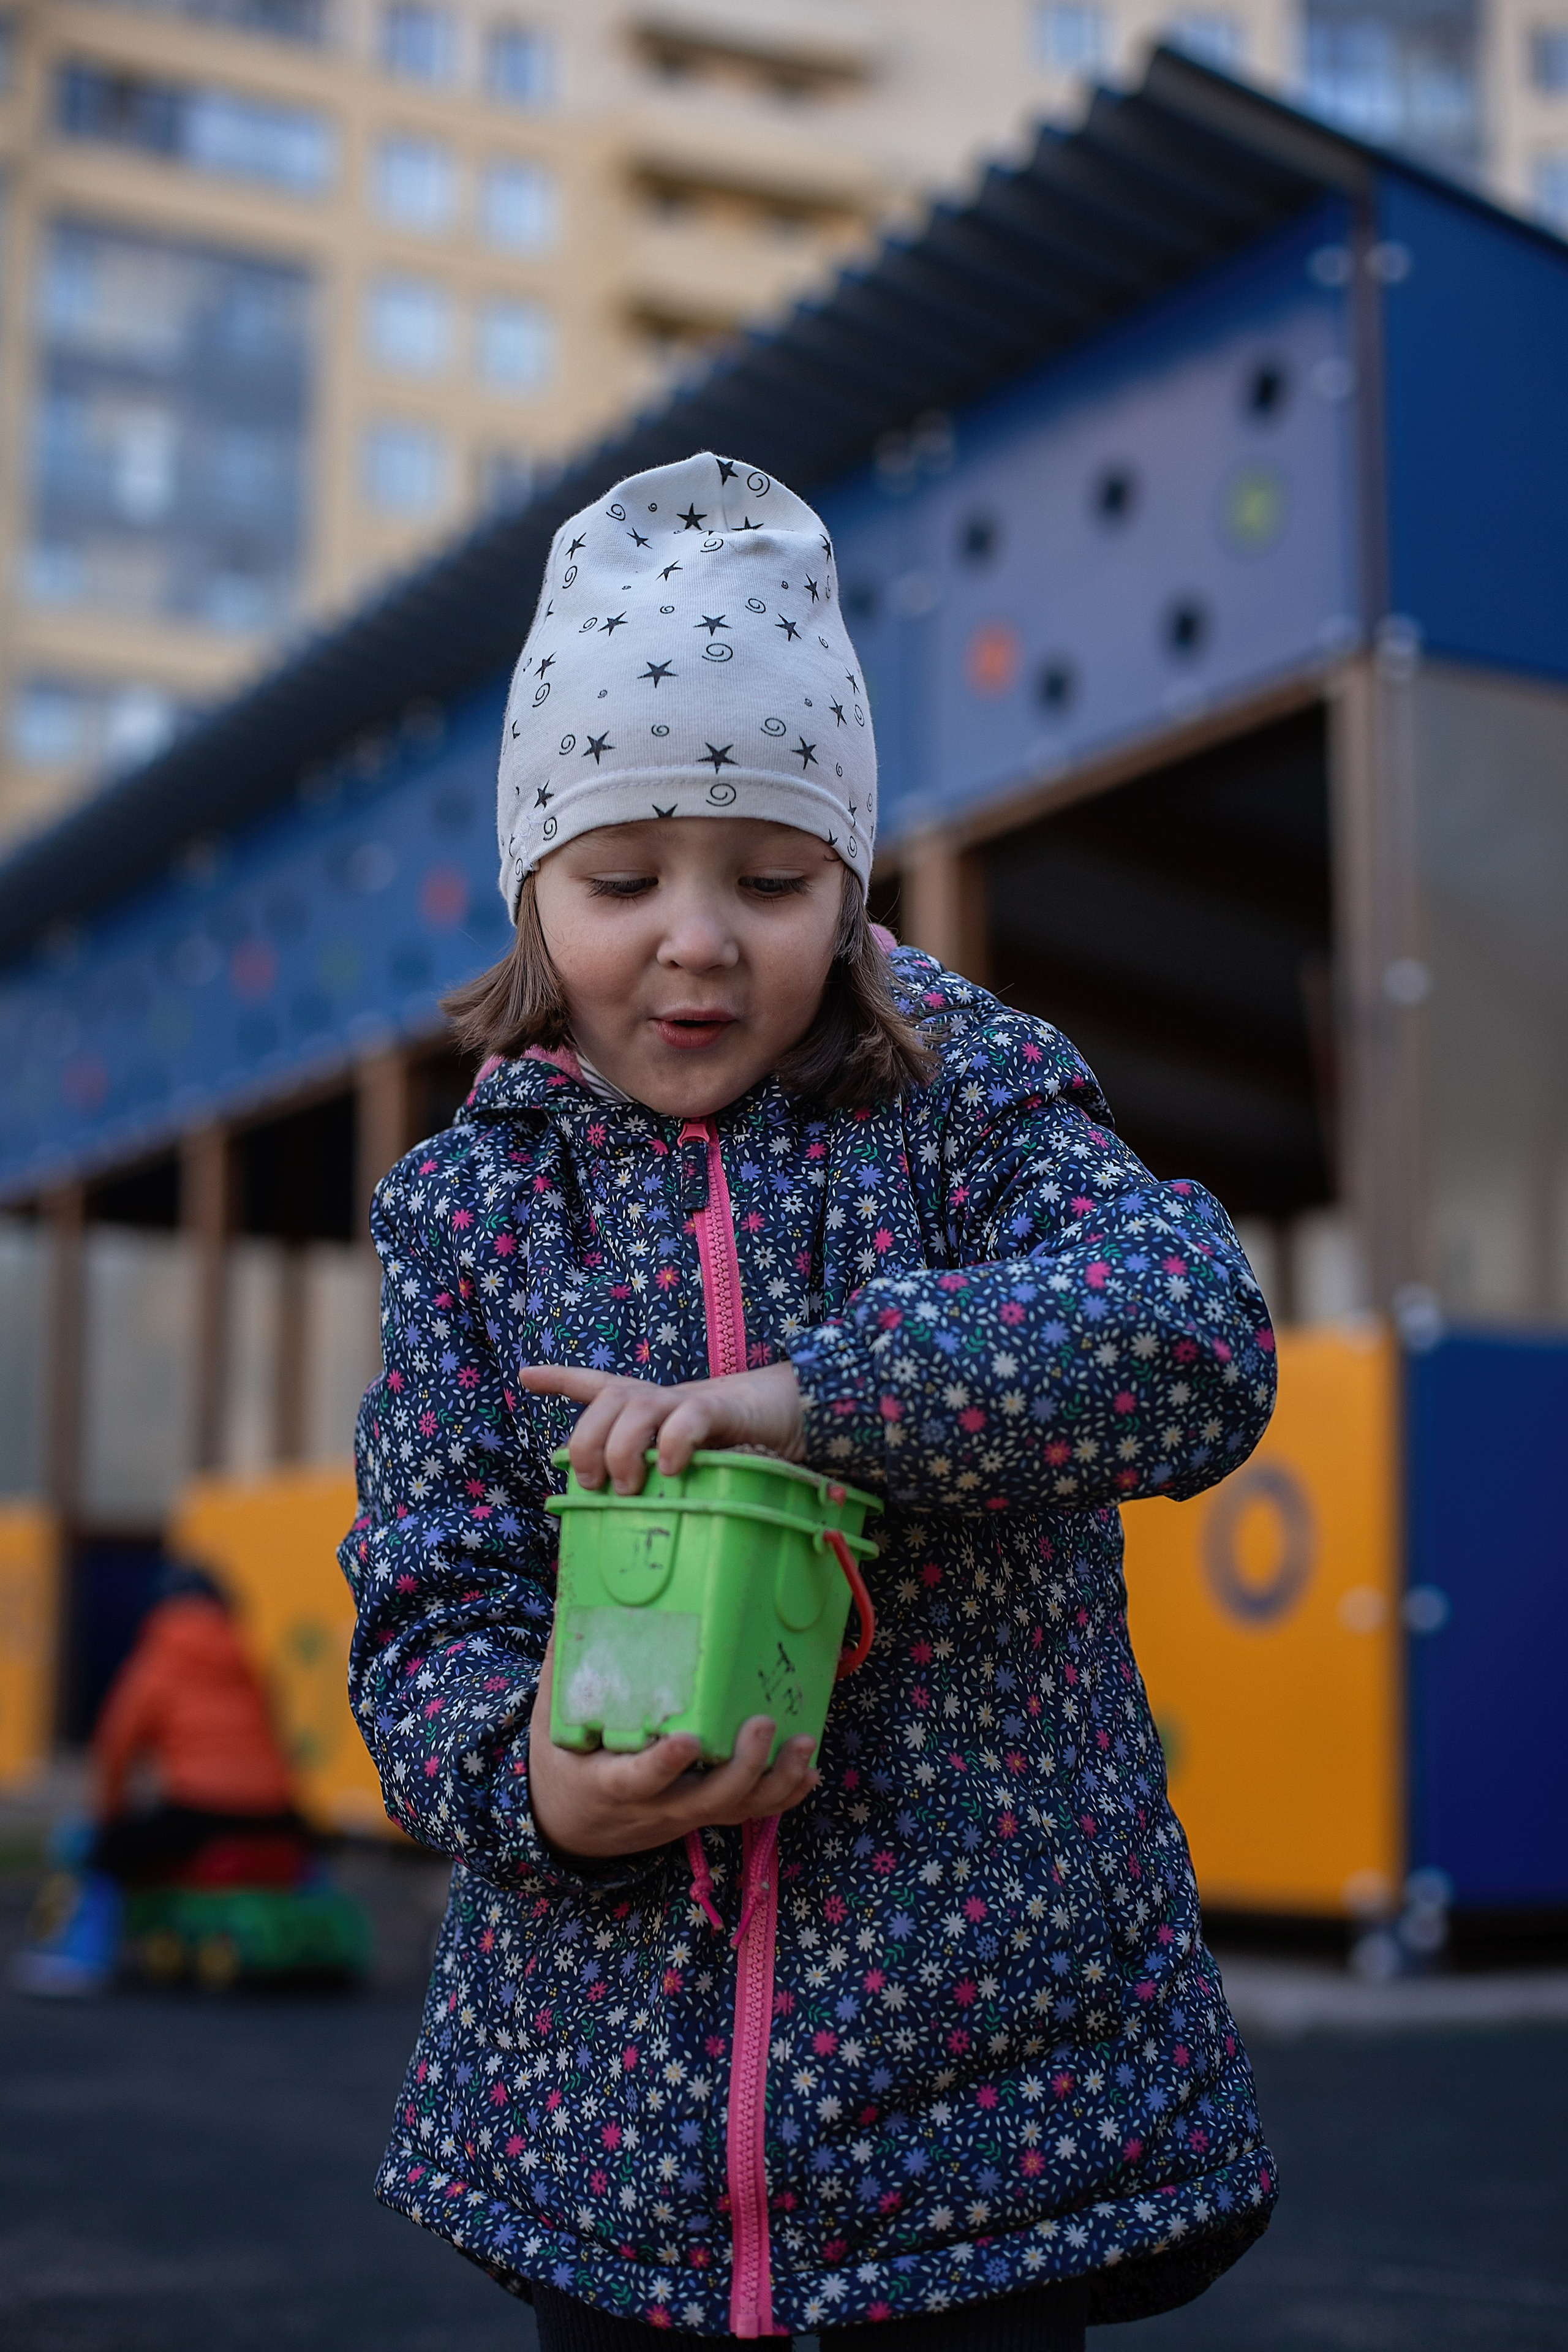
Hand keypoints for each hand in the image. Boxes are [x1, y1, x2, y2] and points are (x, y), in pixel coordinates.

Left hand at [517, 1359, 803, 1494]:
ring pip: (636, 1409)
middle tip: (593, 1484)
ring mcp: (686, 1401)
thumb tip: (618, 1510)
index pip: (595, 1384)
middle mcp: (658, 1398)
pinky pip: (687, 1419)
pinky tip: (670, 1469)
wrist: (783, 1413)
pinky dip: (673, 1444)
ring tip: (627, 1487)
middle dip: (587, 1443)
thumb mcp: (677, 1457)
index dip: (560, 1377)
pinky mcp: (719, 1410)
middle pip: (605, 1403)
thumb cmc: (725, 1442)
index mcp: (643, 1404)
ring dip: (622, 1449)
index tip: (526, 1376)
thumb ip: (649, 1472)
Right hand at [526, 1636, 818, 1857]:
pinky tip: (807, 1772)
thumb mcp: (553, 1724)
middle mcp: (655, 1805)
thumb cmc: (566, 1762)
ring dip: (775, 1781)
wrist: (573, 1826)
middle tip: (764, 1722)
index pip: (639, 1779)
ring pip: (736, 1809)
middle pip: (707, 1800)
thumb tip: (573, 1600)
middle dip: (743, 1766)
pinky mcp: (705, 1814)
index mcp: (611, 1783)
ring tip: (804, 1742)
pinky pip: (749, 1813)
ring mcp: (685, 1814)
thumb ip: (564, 1669)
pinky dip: (782, 1795)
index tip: (687, 1739)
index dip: (664, 1765)